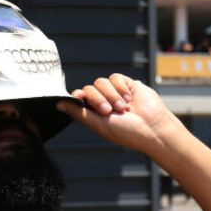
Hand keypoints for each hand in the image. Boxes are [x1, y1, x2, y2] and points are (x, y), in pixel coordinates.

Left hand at [57, 73, 181, 154]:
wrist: (153, 127)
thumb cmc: (126, 132)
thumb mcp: (99, 124)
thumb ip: (79, 112)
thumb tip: (57, 104)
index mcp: (94, 114)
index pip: (79, 98)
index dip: (78, 96)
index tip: (79, 96)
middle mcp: (103, 102)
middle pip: (89, 88)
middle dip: (98, 99)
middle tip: (109, 111)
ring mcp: (115, 93)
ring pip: (101, 82)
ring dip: (111, 95)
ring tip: (123, 108)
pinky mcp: (127, 84)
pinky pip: (115, 78)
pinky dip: (120, 87)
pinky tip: (128, 98)